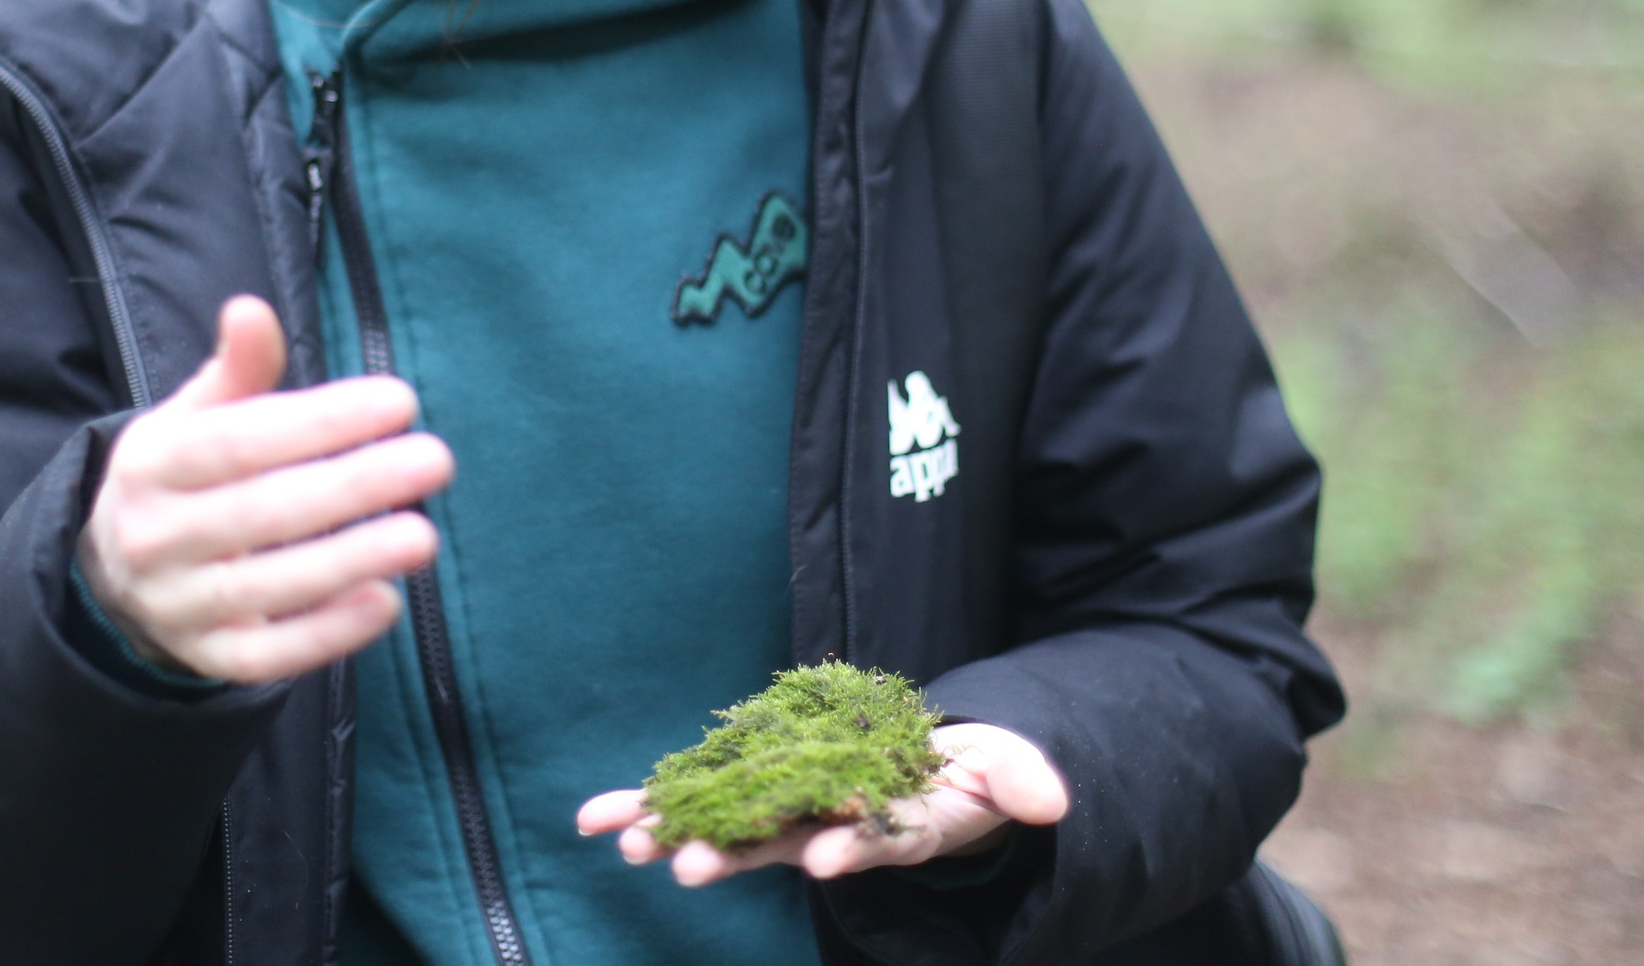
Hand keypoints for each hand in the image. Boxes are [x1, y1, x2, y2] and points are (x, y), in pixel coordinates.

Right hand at [76, 295, 453, 683]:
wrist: (114, 573)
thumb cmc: (183, 475)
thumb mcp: (192, 416)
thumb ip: (235, 370)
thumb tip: (252, 310)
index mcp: (151, 464)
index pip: (237, 442)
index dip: (318, 422)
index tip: (399, 401)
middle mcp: (154, 537)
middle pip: (259, 513)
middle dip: (351, 487)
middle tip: (434, 460)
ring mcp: (177, 605)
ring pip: (264, 588)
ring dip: (349, 561)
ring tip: (422, 534)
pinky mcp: (206, 657)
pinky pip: (263, 657)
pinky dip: (324, 635)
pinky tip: (386, 602)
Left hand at [575, 722, 1067, 884]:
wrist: (922, 776)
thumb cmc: (963, 778)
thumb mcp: (1001, 774)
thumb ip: (1018, 780)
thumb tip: (1051, 800)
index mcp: (893, 823)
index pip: (873, 841)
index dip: (850, 850)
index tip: (825, 862)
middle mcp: (831, 828)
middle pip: (781, 845)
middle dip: (734, 855)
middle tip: (685, 869)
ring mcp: (786, 814)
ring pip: (728, 829)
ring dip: (676, 837)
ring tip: (627, 846)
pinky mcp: (754, 792)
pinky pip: (695, 798)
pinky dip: (643, 804)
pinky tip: (592, 817)